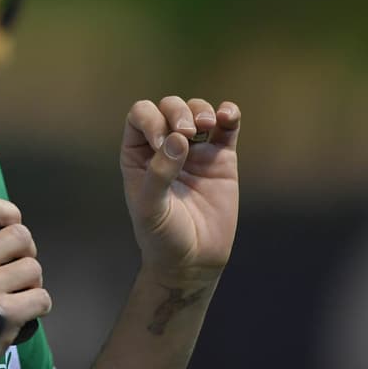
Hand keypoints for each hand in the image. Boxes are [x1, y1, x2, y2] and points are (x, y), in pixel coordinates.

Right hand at [0, 195, 51, 368]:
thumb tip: (3, 228)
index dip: (10, 214)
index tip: (11, 227)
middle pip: (22, 236)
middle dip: (24, 253)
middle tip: (13, 269)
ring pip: (34, 269)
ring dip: (30, 283)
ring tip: (13, 295)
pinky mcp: (5, 315)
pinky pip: (42, 298)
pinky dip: (37, 307)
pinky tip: (19, 313)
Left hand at [120, 96, 240, 287]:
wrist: (193, 260)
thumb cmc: (162, 235)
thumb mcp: (151, 207)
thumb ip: (159, 173)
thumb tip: (178, 138)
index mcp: (138, 153)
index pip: (141, 115)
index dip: (151, 119)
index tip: (162, 143)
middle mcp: (165, 145)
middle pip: (169, 108)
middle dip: (177, 112)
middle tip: (186, 132)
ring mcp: (195, 150)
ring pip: (197, 111)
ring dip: (201, 110)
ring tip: (205, 126)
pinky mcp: (221, 159)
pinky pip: (227, 128)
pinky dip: (229, 115)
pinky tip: (228, 115)